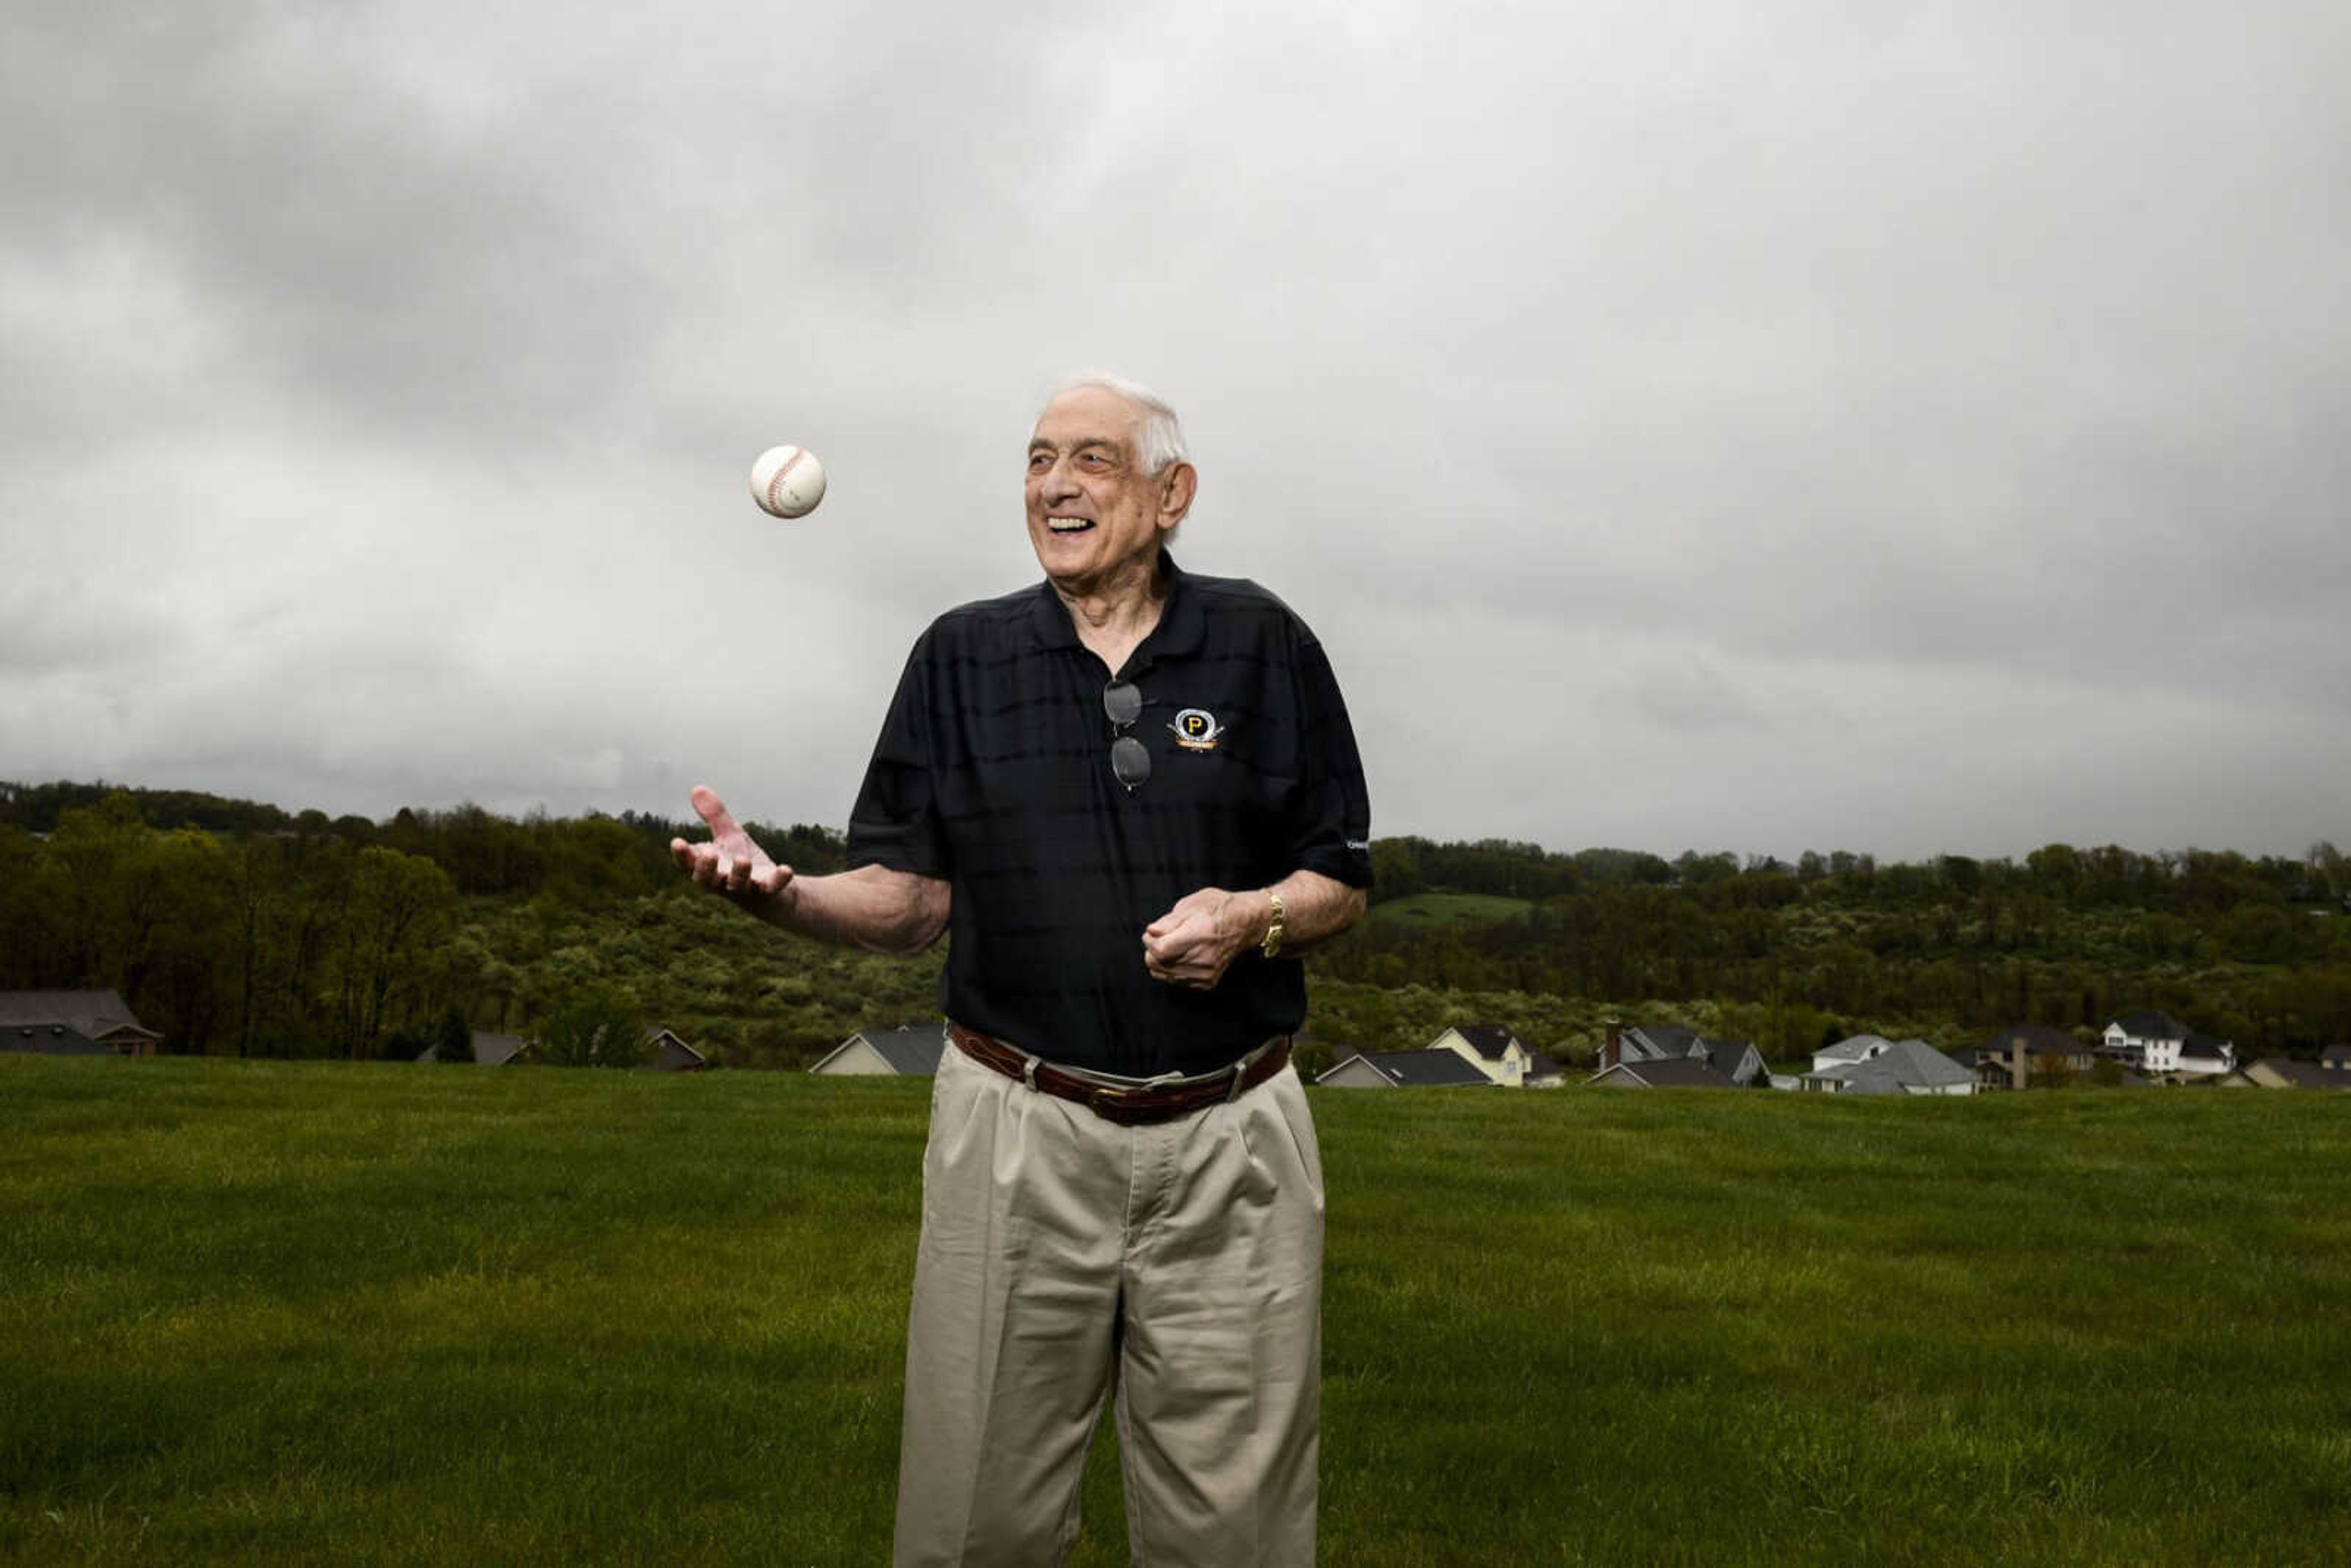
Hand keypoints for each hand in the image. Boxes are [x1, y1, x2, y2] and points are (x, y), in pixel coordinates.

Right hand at [669, 785, 795, 909]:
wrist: (770, 888)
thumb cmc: (740, 861)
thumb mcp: (729, 836)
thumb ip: (714, 816)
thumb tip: (697, 788)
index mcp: (708, 868)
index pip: (688, 864)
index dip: (682, 855)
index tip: (677, 842)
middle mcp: (721, 882)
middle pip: (707, 881)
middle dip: (706, 868)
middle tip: (708, 854)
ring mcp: (744, 888)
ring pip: (738, 885)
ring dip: (739, 874)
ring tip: (742, 860)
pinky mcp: (766, 892)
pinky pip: (772, 888)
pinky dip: (778, 881)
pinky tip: (786, 870)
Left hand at [1142, 887, 1261, 989]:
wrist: (1246, 924)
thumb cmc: (1219, 908)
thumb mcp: (1192, 904)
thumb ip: (1169, 921)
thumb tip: (1151, 932)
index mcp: (1198, 935)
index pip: (1160, 951)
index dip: (1149, 941)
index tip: (1152, 933)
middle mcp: (1203, 958)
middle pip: (1158, 964)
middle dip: (1152, 950)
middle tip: (1161, 937)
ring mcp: (1206, 973)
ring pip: (1164, 975)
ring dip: (1161, 961)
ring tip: (1174, 945)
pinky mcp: (1207, 982)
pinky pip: (1176, 980)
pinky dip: (1173, 969)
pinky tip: (1184, 955)